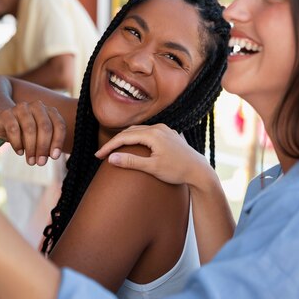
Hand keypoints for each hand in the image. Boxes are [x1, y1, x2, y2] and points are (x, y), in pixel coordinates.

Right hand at [0, 101, 65, 165]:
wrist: (5, 123)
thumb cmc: (27, 132)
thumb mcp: (40, 138)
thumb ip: (48, 144)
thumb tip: (52, 155)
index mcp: (49, 111)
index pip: (59, 125)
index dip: (58, 141)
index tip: (54, 157)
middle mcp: (37, 106)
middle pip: (45, 127)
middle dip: (43, 147)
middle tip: (41, 162)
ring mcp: (21, 108)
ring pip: (29, 128)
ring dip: (31, 148)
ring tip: (31, 161)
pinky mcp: (7, 114)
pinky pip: (13, 129)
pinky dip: (17, 143)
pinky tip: (19, 152)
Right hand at [95, 123, 210, 186]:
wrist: (199, 171)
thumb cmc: (177, 171)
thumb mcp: (152, 168)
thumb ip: (130, 161)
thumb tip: (111, 158)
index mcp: (153, 134)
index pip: (124, 137)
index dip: (109, 146)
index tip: (98, 156)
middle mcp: (159, 127)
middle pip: (130, 131)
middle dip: (115, 142)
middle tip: (103, 154)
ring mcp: (165, 130)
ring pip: (139, 131)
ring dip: (125, 139)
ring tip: (114, 150)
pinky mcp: (169, 134)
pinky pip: (148, 132)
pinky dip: (136, 138)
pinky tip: (133, 145)